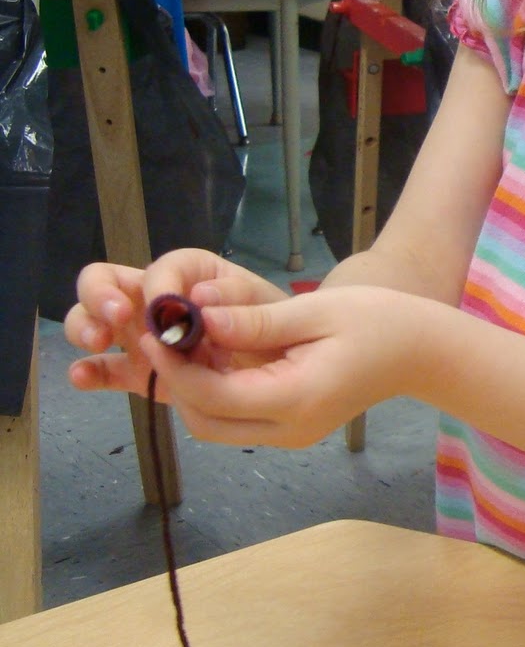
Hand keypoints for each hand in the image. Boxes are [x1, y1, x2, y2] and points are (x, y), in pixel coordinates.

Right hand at [65, 250, 289, 398]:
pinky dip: (95, 372)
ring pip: (103, 322)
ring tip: (96, 342)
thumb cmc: (309, 326)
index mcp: (201, 275)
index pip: (168, 268)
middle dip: (102, 296)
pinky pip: (117, 370)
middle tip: (118, 318)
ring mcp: (154, 336)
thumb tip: (204, 302)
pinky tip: (82, 378)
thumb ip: (249, 307)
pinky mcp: (152, 371)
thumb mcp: (293, 312)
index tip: (167, 306)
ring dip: (89, 327)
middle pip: (112, 283)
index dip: (161, 284)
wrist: (320, 360)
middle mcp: (168, 300)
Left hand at [131, 285, 413, 446]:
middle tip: (164, 333)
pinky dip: (216, 393)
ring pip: (216, 427)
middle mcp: (288, 432)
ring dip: (193, 390)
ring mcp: (290, 437)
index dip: (174, 365)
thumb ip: (255, 321)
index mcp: (295, 400)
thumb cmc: (376, 321)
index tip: (154, 326)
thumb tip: (198, 318)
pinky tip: (217, 354)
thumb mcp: (314, 311)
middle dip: (176, 381)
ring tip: (188, 340)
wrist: (420, 351)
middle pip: (205, 423)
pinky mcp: (292, 431)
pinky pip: (237, 421)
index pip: (212, 395)